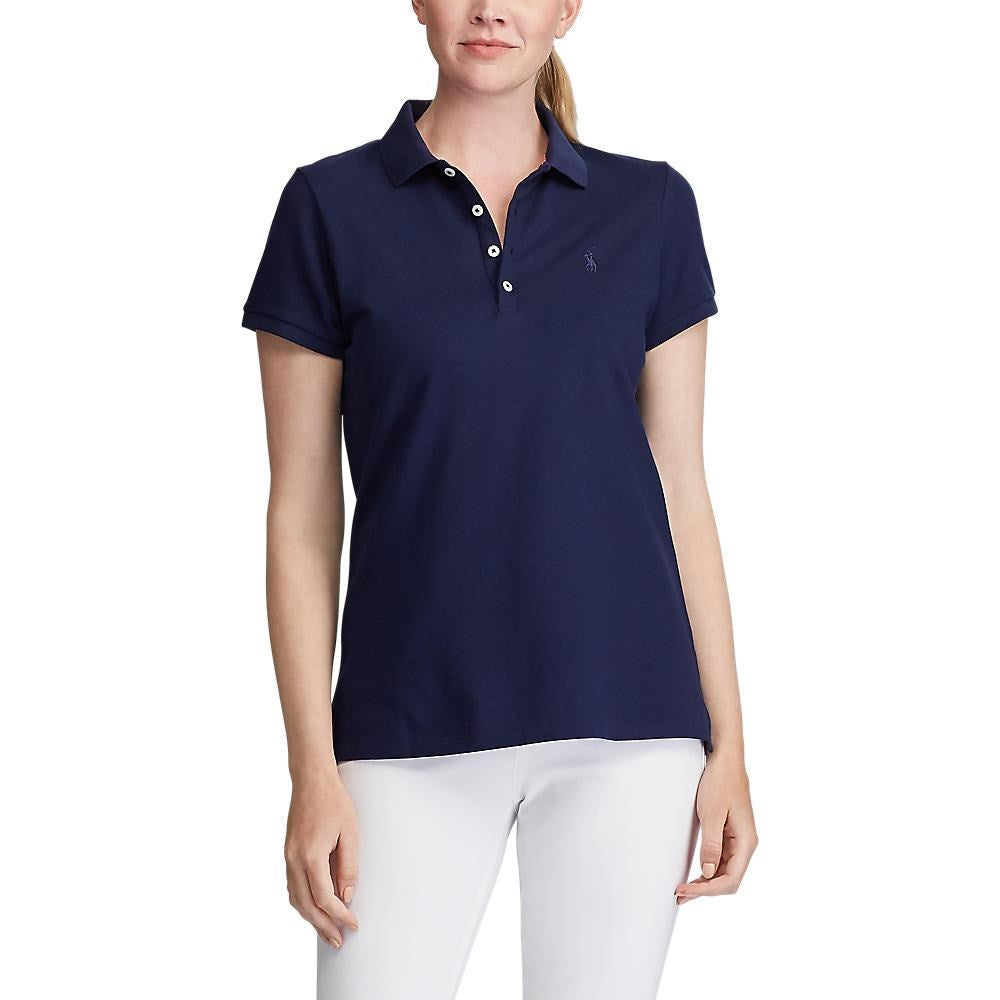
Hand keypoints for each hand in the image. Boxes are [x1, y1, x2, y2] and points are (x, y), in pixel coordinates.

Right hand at [284, 763, 360, 947]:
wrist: (311, 779)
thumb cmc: (333, 801)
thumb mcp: (350, 832)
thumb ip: (349, 867)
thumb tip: (347, 897)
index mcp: (310, 855)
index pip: (325, 898)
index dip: (339, 915)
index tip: (353, 924)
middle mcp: (294, 860)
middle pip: (306, 905)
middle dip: (323, 926)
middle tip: (339, 941)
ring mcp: (287, 856)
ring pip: (295, 898)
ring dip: (310, 918)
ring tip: (328, 932)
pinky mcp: (288, 853)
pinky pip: (292, 886)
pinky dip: (302, 902)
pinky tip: (314, 908)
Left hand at [675, 751, 757, 903]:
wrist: (725, 759)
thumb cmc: (721, 781)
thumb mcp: (712, 813)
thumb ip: (711, 844)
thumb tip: (707, 873)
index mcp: (746, 842)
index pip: (730, 879)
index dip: (708, 890)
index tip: (687, 890)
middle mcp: (745, 844)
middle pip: (727, 879)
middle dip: (705, 890)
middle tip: (680, 896)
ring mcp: (737, 839)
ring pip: (723, 871)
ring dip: (705, 882)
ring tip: (683, 889)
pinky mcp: (728, 833)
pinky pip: (719, 858)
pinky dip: (706, 869)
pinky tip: (693, 873)